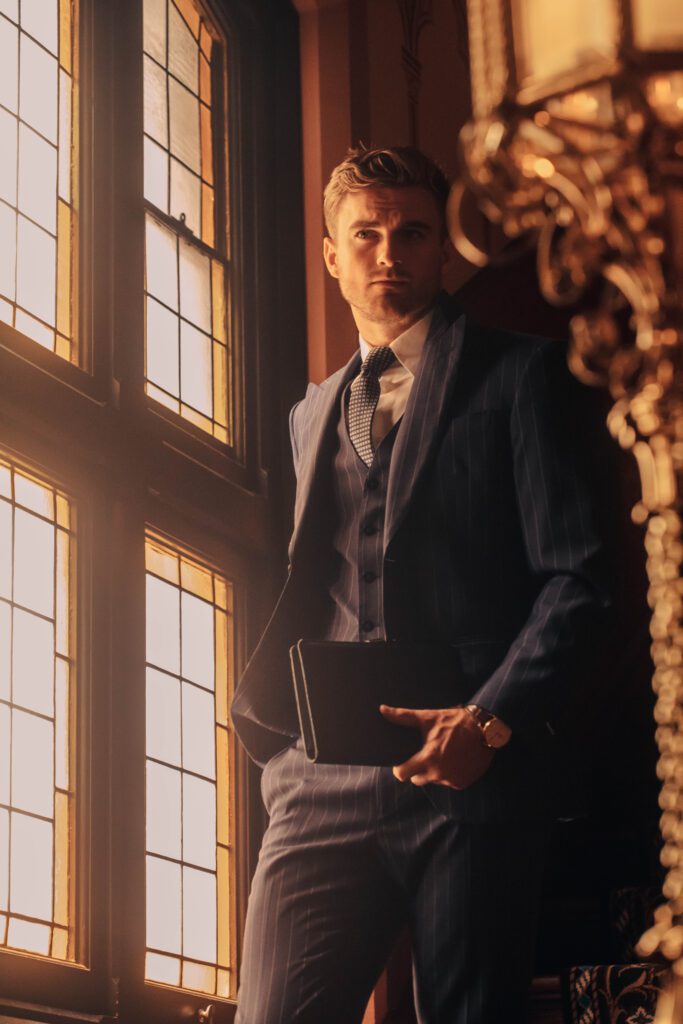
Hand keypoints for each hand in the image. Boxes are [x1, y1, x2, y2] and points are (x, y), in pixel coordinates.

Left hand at [379, 705, 494, 788]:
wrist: (484, 729)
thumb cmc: (454, 721)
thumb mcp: (427, 718)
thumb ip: (403, 717)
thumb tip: (382, 709)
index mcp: (428, 759)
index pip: (402, 774)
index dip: (400, 768)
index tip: (402, 762)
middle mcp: (439, 774)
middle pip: (417, 779)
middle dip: (418, 769)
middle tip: (425, 754)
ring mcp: (452, 780)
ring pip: (434, 780)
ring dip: (435, 771)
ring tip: (442, 754)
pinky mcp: (463, 783)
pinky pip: (449, 782)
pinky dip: (449, 774)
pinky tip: (453, 760)